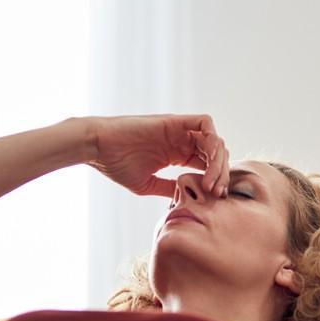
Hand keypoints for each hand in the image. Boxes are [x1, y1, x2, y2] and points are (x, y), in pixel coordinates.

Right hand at [88, 113, 230, 198]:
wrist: (98, 147)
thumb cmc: (116, 165)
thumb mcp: (148, 184)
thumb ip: (169, 188)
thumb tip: (187, 199)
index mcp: (177, 155)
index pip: (208, 165)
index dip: (216, 180)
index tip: (215, 197)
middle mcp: (181, 141)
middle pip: (215, 153)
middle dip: (222, 173)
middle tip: (217, 192)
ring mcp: (179, 130)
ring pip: (214, 140)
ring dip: (218, 161)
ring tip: (212, 182)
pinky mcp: (174, 121)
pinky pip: (204, 123)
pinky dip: (212, 139)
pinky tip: (208, 160)